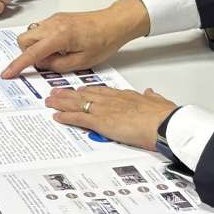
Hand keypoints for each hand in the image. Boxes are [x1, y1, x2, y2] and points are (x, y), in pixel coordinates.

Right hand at [1, 0, 150, 77]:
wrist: (114, 23)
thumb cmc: (103, 40)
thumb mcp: (82, 62)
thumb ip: (57, 65)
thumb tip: (42, 64)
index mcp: (59, 36)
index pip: (31, 53)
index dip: (18, 65)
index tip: (8, 73)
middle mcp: (53, 24)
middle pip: (24, 40)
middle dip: (28, 53)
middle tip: (47, 62)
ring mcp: (54, 19)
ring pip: (31, 34)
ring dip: (37, 46)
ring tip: (58, 54)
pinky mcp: (57, 18)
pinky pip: (41, 30)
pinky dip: (43, 40)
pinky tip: (60, 46)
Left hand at [45, 86, 177, 149]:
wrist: (163, 123)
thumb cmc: (164, 115)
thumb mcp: (159, 102)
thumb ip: (152, 98)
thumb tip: (151, 93)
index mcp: (125, 95)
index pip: (101, 91)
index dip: (88, 90)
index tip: (79, 90)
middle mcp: (111, 100)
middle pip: (84, 94)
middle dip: (68, 94)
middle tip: (56, 92)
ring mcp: (104, 110)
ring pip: (77, 103)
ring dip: (61, 103)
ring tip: (50, 102)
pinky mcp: (100, 122)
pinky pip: (78, 118)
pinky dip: (66, 117)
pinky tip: (57, 117)